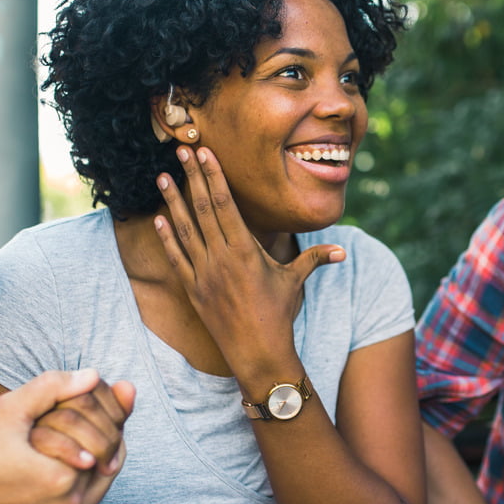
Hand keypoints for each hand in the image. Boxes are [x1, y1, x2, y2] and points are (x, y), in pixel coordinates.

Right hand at [0, 369, 134, 503]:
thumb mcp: (8, 410)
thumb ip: (53, 387)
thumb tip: (94, 376)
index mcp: (60, 479)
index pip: (107, 435)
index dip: (101, 411)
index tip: (91, 397)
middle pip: (108, 459)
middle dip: (102, 432)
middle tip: (92, 412)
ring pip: (99, 482)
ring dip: (96, 455)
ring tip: (80, 431)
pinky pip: (83, 503)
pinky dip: (82, 479)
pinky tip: (70, 456)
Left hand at [154, 146, 343, 374]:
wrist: (257, 353)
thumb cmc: (279, 315)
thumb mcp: (295, 281)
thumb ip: (315, 258)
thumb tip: (343, 251)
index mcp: (245, 250)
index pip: (226, 204)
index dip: (214, 176)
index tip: (204, 153)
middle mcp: (221, 258)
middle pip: (203, 209)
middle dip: (192, 177)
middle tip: (180, 151)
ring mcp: (204, 274)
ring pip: (185, 230)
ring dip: (173, 201)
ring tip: (161, 177)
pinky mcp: (193, 290)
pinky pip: (176, 258)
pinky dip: (167, 238)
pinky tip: (159, 219)